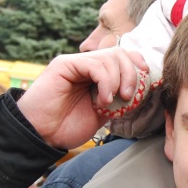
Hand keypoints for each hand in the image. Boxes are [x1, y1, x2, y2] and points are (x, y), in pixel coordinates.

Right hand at [16, 48, 149, 148]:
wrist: (41, 135)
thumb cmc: (67, 127)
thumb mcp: (101, 113)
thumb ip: (117, 100)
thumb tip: (140, 92)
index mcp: (95, 74)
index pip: (123, 56)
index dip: (137, 64)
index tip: (146, 80)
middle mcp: (86, 65)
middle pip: (119, 53)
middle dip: (131, 73)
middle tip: (129, 95)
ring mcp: (75, 63)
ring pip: (110, 56)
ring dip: (119, 79)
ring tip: (112, 100)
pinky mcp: (64, 64)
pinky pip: (95, 64)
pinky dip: (106, 81)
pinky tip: (103, 99)